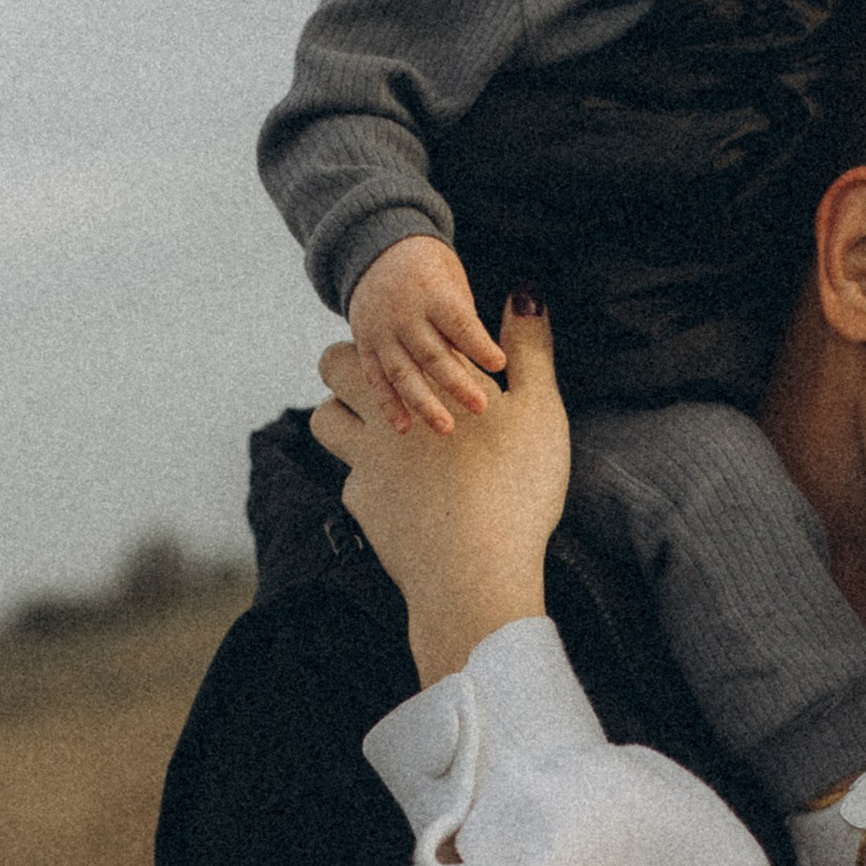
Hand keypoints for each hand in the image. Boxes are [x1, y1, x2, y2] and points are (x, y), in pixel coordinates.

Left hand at [311, 294, 570, 680]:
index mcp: (428, 379)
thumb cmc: (516, 486)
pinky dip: (368, 481)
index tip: (408, 334)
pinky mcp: (360, 506)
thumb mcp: (540, 409)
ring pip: (325, 420)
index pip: (388, 332)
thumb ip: (530, 348)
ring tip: (377, 429)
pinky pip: (349, 480)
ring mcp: (363, 461)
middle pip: (334, 366)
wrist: (474, 573)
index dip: (394, 329)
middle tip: (379, 377)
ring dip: (342, 417)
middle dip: (349, 363)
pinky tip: (399, 495)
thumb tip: (524, 292)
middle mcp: (383, 412)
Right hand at [347, 235, 508, 434]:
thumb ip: (465, 321)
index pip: (458, 321)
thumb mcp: (453, 281)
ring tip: (446, 428)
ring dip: (423, 402)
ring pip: (403, 372)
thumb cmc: (430, 271)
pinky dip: (388, 404)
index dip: (478, 343)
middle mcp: (404, 314)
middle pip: (432, 353)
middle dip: (456, 382)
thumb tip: (492, 362)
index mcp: (432, 292)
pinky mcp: (365, 346)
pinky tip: (404, 428)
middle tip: (481, 407)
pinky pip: (376, 378)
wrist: (374, 250)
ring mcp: (381, 332)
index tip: (501, 364)